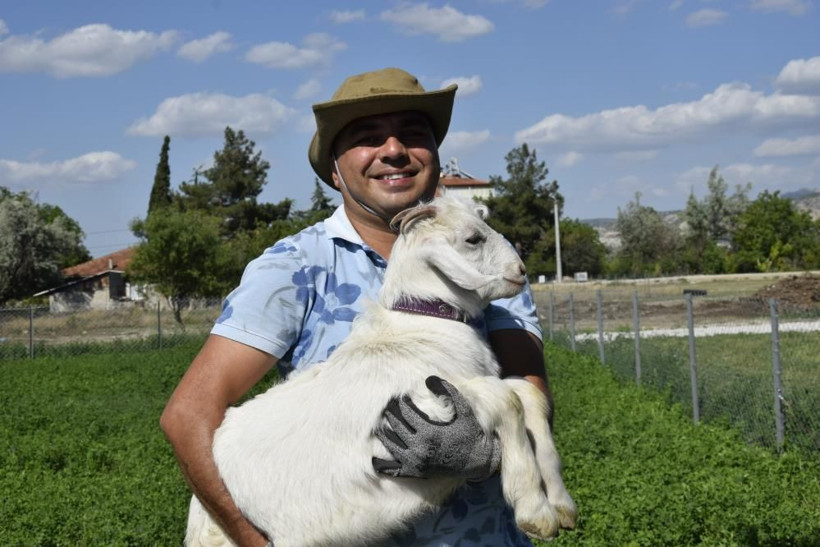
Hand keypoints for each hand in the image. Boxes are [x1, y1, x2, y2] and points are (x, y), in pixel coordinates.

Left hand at [373, 376, 500, 479]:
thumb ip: (448, 392)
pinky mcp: (416, 473)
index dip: (402, 404)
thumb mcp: (464, 410)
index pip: (407, 414)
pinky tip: (374, 460)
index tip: (401, 398)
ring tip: (382, 425)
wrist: (478, 461)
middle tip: (389, 407)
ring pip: (391, 446)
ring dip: (384, 434)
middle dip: (391, 415)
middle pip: (397, 427)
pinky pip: (394, 470)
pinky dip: (382, 465)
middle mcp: (420, 448)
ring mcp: (417, 462)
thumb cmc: (471, 432)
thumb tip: (429, 378)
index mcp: (430, 432)